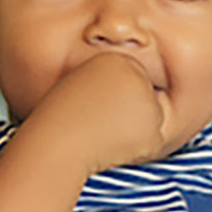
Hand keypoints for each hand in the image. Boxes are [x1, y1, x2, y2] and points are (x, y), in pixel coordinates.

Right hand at [23, 52, 174, 173]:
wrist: (58, 143)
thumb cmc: (60, 118)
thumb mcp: (78, 85)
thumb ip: (106, 83)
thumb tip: (124, 92)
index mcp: (116, 61)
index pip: (133, 81)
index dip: (116, 100)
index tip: (99, 109)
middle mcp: (137, 77)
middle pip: (147, 99)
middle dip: (130, 115)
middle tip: (101, 124)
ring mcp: (148, 104)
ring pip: (151, 121)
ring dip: (134, 132)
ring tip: (103, 134)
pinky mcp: (153, 131)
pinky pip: (151, 143)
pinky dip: (137, 150)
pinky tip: (112, 147)